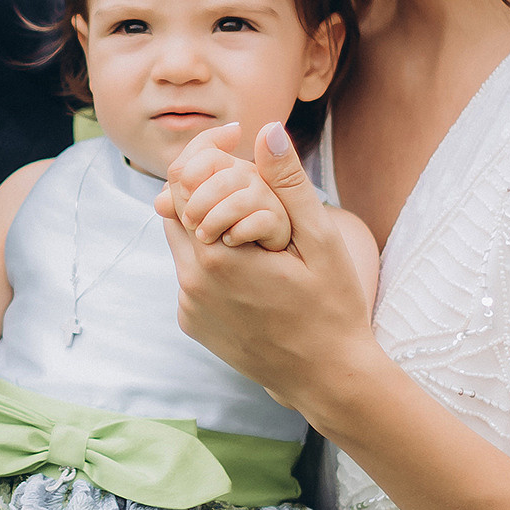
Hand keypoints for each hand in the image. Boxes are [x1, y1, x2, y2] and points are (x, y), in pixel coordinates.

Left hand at [160, 124, 376, 419]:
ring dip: (209, 221)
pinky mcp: (190, 323)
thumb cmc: (333, 308)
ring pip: (181, 240)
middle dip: (207, 185)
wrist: (325, 378)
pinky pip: (190, 274)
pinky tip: (251, 265)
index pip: (183, 181)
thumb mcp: (320, 242)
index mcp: (218, 257)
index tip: (236, 135)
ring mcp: (188, 306)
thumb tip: (267, 131)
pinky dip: (211, 258)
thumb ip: (288, 185)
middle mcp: (191, 282)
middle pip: (176, 207)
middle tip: (251, 181)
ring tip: (257, 227)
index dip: (206, 151)